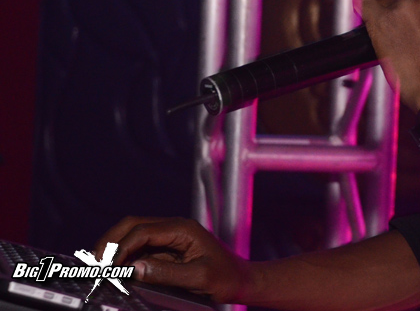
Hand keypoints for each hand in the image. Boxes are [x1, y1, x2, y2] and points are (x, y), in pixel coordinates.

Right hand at [94, 217, 251, 303]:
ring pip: (132, 234)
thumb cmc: (226, 277)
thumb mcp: (198, 277)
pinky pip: (139, 247)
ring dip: (114, 248)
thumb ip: (165, 273)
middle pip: (132, 225)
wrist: (241, 280)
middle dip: (110, 242)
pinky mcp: (166, 248)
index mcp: (182, 229)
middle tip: (93, 264)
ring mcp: (169, 237)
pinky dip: (123, 256)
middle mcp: (173, 228)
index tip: (107, 268)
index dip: (121, 248)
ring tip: (98, 267)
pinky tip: (113, 269)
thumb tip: (133, 268)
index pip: (142, 231)